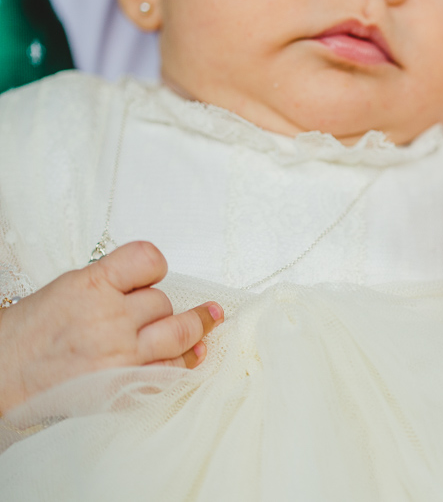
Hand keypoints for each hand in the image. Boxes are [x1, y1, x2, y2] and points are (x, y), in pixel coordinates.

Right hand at [0, 241, 223, 412]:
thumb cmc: (29, 333)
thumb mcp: (66, 288)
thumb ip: (110, 284)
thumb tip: (152, 285)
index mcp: (90, 285)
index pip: (148, 259)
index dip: (154, 267)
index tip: (153, 273)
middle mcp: (108, 318)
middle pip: (163, 302)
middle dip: (160, 308)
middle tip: (160, 312)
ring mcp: (119, 355)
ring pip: (178, 334)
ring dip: (194, 330)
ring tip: (209, 322)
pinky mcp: (122, 387)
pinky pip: (169, 372)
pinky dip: (183, 364)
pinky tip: (193, 356)